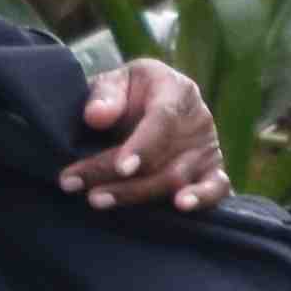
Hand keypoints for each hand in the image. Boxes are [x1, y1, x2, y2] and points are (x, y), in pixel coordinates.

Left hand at [61, 60, 230, 211]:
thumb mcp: (114, 81)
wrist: (145, 106)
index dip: (143, 145)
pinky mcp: (211, 173)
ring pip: (177, 179)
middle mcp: (197, 119)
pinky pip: (215, 189)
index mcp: (176, 89)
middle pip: (163, 158)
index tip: (120, 168)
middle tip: (75, 184)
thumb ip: (105, 94)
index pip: (163, 119)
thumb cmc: (127, 94)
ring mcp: (206, 149)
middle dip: (119, 177)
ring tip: (98, 200)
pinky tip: (180, 208)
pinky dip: (201, 199)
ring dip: (136, 195)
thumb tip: (96, 117)